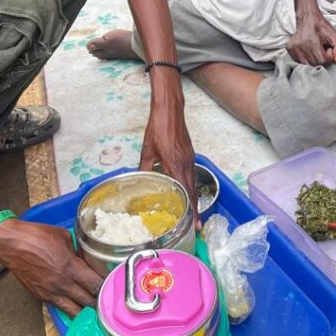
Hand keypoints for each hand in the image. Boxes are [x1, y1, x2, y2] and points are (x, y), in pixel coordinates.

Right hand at [0, 219, 101, 316]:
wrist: (13, 245)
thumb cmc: (37, 236)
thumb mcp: (64, 237)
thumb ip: (76, 251)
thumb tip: (82, 259)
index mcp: (70, 267)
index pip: (95, 285)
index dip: (105, 287)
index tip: (110, 285)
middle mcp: (62, 284)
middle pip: (87, 302)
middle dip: (98, 301)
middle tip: (104, 298)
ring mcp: (50, 293)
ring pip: (73, 311)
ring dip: (84, 310)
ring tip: (92, 307)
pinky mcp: (41, 297)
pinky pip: (59, 307)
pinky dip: (68, 307)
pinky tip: (74, 304)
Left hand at [139, 79, 196, 222]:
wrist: (170, 110)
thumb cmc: (158, 128)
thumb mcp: (147, 150)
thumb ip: (145, 167)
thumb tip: (140, 180)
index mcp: (176, 165)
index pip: (187, 193)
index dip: (192, 210)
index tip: (196, 224)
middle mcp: (186, 164)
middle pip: (194, 191)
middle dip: (196, 210)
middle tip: (196, 226)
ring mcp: (190, 158)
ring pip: (194, 183)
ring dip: (194, 198)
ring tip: (192, 213)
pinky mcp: (190, 153)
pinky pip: (192, 174)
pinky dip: (191, 185)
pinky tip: (186, 190)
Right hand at [287, 13, 335, 64]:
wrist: (307, 17)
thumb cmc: (321, 26)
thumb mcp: (334, 34)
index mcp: (311, 42)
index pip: (322, 61)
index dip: (328, 56)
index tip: (328, 48)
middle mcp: (300, 45)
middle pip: (315, 64)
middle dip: (321, 58)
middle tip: (322, 48)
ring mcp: (293, 48)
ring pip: (307, 64)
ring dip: (314, 59)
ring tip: (316, 49)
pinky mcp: (289, 49)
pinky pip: (299, 61)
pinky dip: (306, 58)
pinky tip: (308, 50)